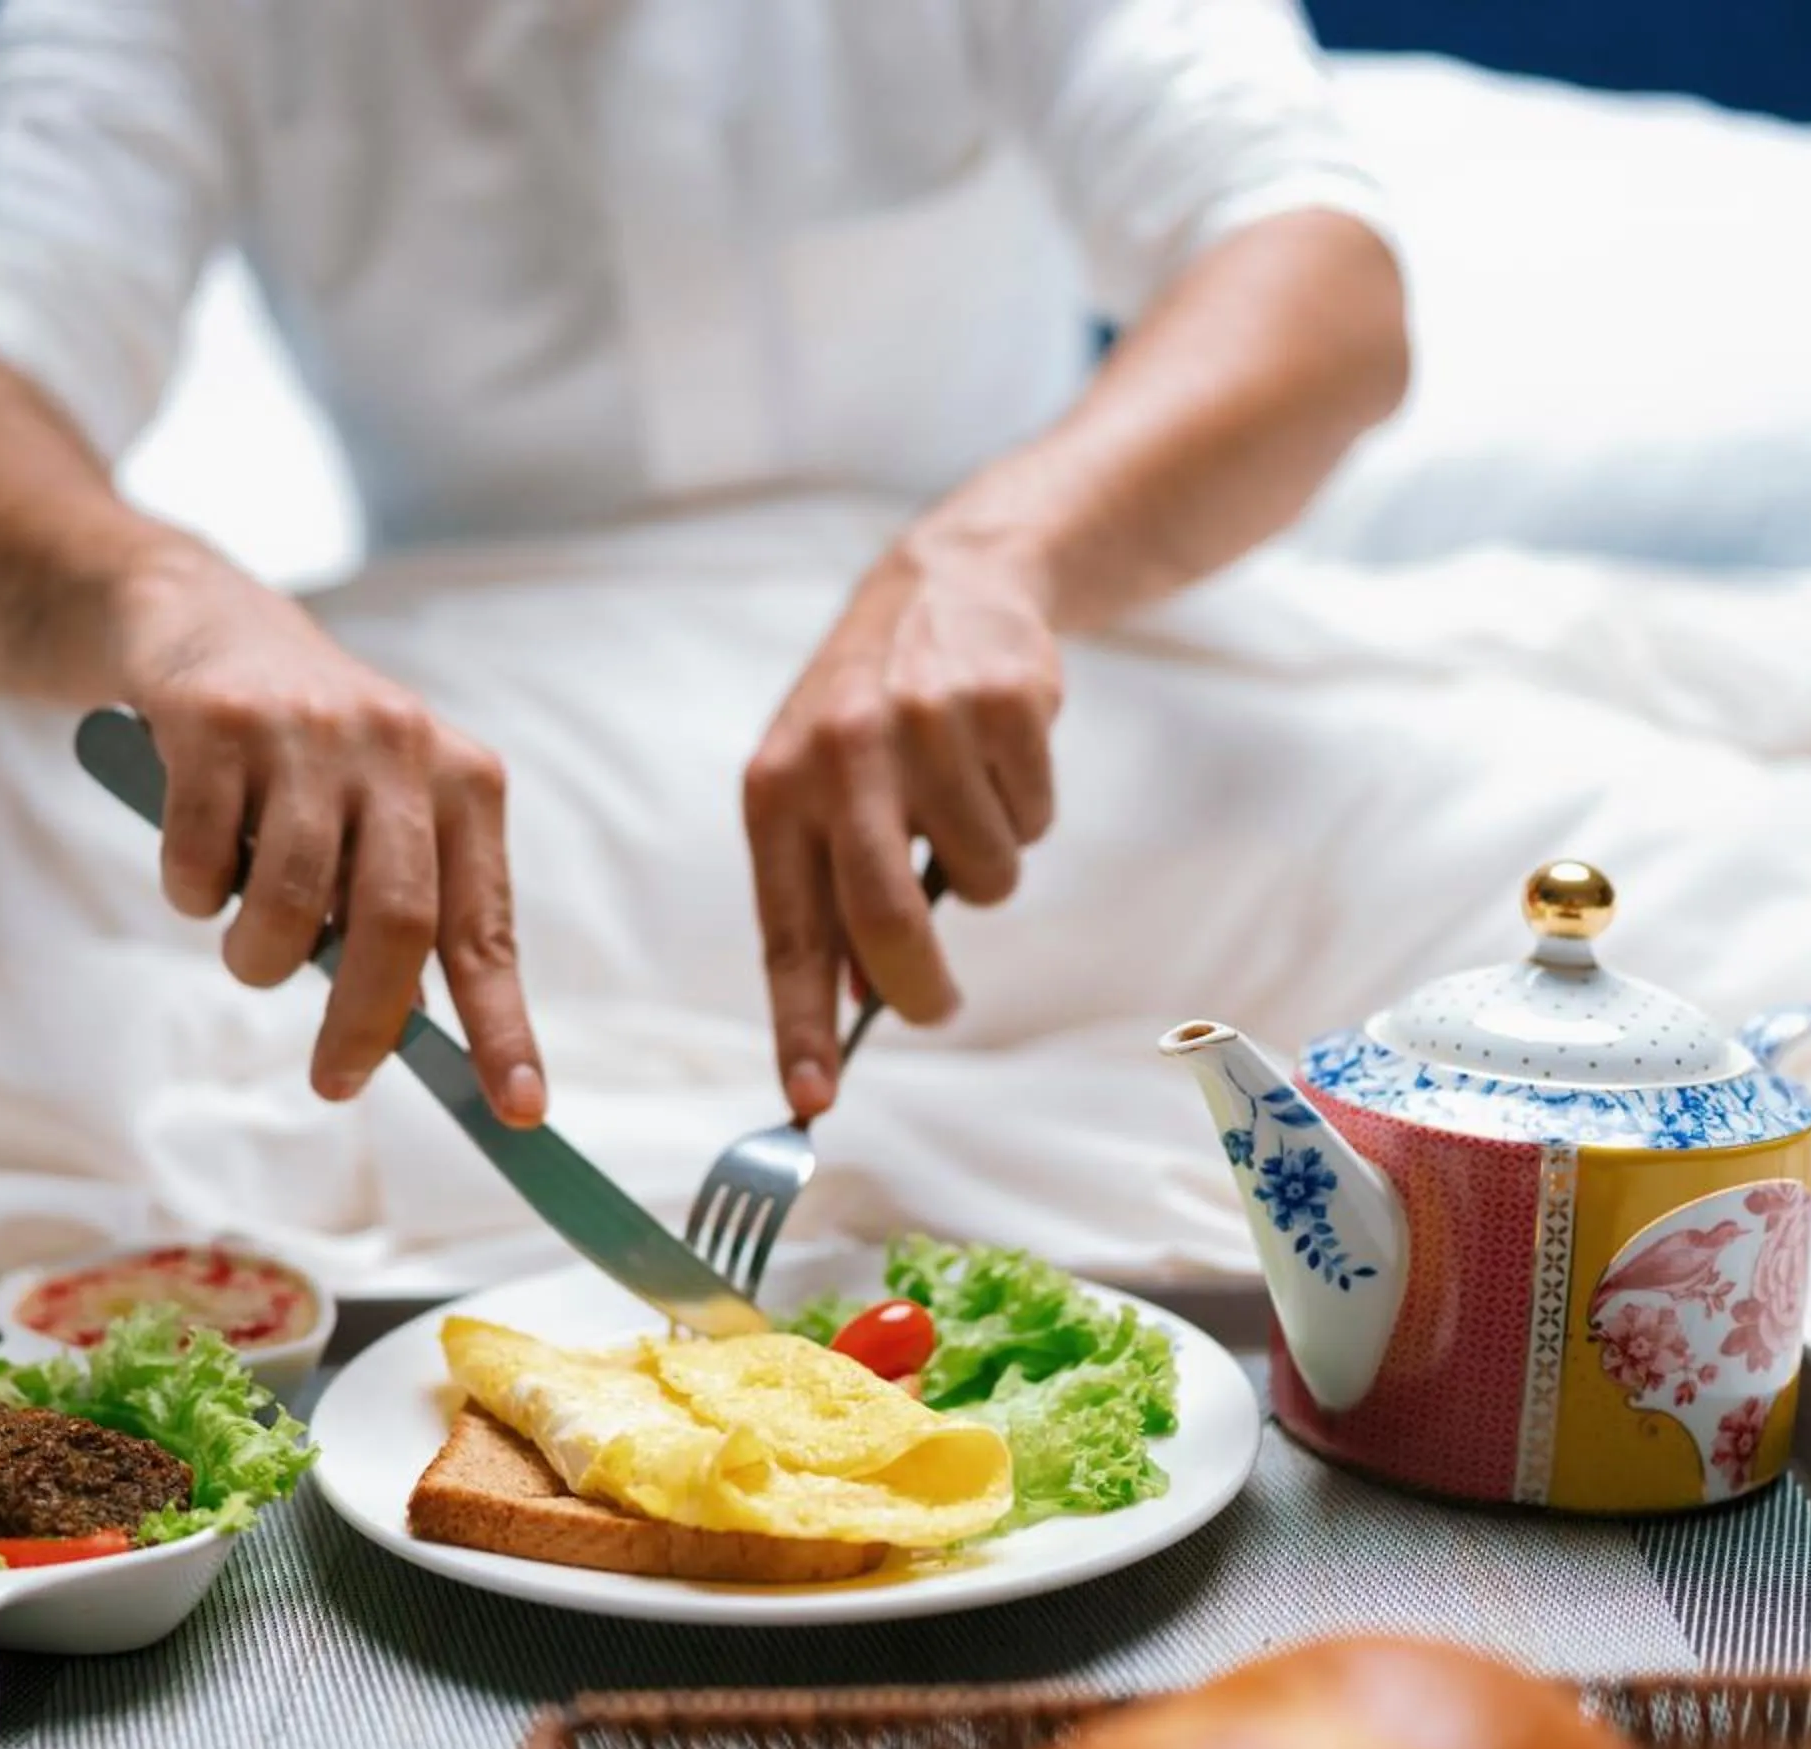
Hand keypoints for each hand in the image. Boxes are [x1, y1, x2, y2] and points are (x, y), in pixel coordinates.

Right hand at [114, 555, 543, 1123]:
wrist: (199, 618)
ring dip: (261, 959)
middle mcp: (399, 747)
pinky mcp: (219, 722)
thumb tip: (420, 1030)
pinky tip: (199, 862)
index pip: (487, 928)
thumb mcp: (381, 810)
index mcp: (462, 781)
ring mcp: (309, 731)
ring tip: (249, 948)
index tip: (519, 1109)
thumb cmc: (304, 750)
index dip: (503, 1026)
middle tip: (337, 1081)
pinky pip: (205, 863)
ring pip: (293, 904)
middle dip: (366, 1023)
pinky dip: (195, 894)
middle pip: (399, 923)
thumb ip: (406, 905)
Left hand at [743, 537, 1059, 1117]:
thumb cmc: (871, 719)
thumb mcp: (815, 790)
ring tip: (963, 806)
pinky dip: (1026, 811)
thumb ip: (822, 890)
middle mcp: (841, 755)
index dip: (800, 1025)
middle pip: (885, 921)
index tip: (810, 1100)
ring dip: (986, 870)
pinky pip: (1033, 820)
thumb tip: (842, 1005)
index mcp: (777, 790)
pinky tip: (998, 759)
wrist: (946, 587)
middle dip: (919, 988)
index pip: (787, 933)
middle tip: (936, 1005)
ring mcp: (925, 725)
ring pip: (982, 877)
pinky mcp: (1004, 704)